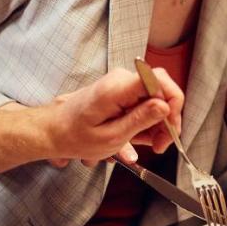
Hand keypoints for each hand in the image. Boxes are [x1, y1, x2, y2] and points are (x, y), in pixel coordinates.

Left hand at [26, 68, 183, 166]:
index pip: (159, 79)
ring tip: (148, 145)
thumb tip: (165, 107)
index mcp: (117, 88)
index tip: (170, 128)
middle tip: (160, 145)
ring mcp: (122, 85)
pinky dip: (147, 121)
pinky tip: (139, 137)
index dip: (172, 102)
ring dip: (157, 124)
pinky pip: (144, 103)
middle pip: (161, 91)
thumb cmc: (75, 136)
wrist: (54, 130)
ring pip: (155, 99)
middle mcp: (122, 80)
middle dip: (166, 120)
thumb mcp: (111, 137)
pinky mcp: (122, 92)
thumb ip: (140, 120)